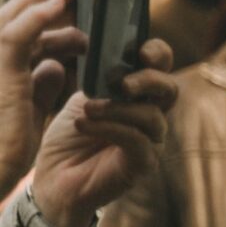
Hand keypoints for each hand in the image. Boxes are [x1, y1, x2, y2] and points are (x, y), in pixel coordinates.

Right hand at [0, 0, 86, 193]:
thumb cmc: (6, 148)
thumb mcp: (27, 110)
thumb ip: (38, 85)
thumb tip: (55, 65)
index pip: (13, 38)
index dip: (39, 24)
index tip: (70, 23)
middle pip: (6, 22)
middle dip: (34, 4)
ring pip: (7, 21)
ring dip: (35, 2)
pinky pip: (14, 36)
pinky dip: (34, 17)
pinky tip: (56, 6)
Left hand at [31, 39, 176, 226]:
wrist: (55, 181)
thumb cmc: (70, 139)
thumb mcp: (81, 99)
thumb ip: (97, 78)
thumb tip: (95, 46)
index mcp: (140, 94)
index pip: (162, 66)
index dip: (157, 53)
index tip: (139, 51)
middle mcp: (152, 115)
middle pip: (169, 89)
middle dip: (148, 81)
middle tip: (120, 83)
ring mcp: (151, 141)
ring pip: (152, 117)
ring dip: (119, 109)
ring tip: (87, 108)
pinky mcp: (142, 165)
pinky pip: (138, 142)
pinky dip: (110, 129)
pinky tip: (84, 124)